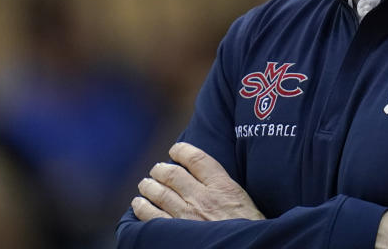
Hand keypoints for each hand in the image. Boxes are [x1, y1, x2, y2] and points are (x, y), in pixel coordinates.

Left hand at [132, 142, 264, 222]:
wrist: (248, 248)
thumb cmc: (249, 228)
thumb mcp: (245, 201)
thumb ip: (226, 189)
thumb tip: (212, 178)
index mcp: (222, 187)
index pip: (196, 159)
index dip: (182, 151)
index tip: (175, 150)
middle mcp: (202, 198)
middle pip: (173, 174)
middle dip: (161, 169)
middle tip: (157, 169)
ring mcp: (187, 216)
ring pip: (159, 193)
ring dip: (148, 186)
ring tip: (145, 184)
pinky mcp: (177, 234)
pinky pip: (152, 217)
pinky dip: (142, 208)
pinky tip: (138, 204)